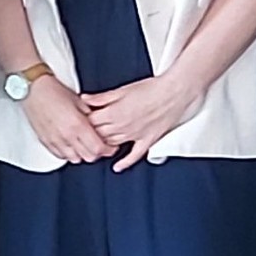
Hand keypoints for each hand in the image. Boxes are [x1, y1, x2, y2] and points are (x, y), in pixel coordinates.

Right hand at [22, 76, 108, 163]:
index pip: (98, 148)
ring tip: (83, 145)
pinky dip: (68, 153)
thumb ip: (91, 117)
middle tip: (99, 145)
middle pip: (88, 157)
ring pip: (75, 159)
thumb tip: (99, 126)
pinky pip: (61, 155)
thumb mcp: (80, 101)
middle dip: (96, 153)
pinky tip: (70, 144)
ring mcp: (55, 140)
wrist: (34, 90)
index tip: (110, 146)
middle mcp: (66, 135)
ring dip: (81, 154)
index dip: (107, 150)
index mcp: (78, 124)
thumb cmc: (54, 91)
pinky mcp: (46, 142)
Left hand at [83, 72, 206, 172]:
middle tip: (87, 132)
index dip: (84, 121)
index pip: (90, 122)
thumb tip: (85, 99)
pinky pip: (134, 155)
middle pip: (99, 135)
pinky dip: (125, 162)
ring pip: (112, 145)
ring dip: (104, 145)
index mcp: (114, 113)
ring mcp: (134, 135)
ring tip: (98, 143)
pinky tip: (118, 166)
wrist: (174, 93)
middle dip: (91, 133)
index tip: (82, 119)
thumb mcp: (122, 90)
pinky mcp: (147, 140)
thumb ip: (101, 97)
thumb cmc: (151, 89)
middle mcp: (122, 127)